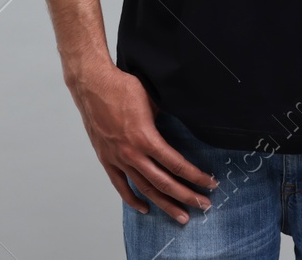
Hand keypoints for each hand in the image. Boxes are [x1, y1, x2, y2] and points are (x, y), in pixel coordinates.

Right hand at [68, 60, 217, 223]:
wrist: (92, 85)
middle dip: (186, 196)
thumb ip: (165, 120)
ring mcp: (118, 159)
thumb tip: (181, 127)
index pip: (176, 164)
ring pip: (145, 188)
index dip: (195, 176)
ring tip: (181, 216)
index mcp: (146, 138)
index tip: (210, 183)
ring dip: (164, 204)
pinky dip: (132, 199)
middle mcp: (132, 153)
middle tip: (204, 206)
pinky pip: (120, 185)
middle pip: (164, 182)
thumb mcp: (153, 100)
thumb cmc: (123, 88)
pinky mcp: (106, 159)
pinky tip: (144, 208)